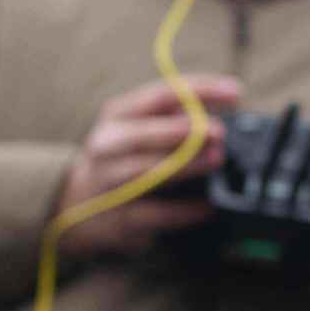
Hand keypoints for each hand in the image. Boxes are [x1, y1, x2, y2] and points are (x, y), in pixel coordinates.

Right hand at [56, 76, 241, 260]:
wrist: (73, 204)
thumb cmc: (122, 158)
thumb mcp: (138, 127)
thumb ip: (174, 116)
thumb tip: (224, 110)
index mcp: (117, 115)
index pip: (161, 95)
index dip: (200, 91)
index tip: (235, 92)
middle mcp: (106, 146)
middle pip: (143, 135)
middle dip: (184, 131)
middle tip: (219, 131)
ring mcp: (107, 183)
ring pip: (145, 173)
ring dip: (184, 165)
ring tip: (216, 160)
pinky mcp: (116, 219)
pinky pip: (153, 214)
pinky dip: (183, 211)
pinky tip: (206, 206)